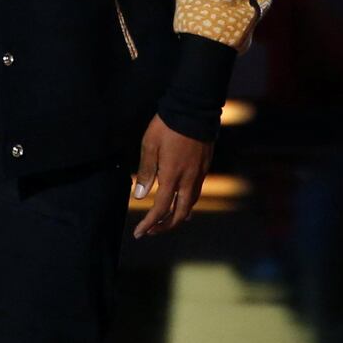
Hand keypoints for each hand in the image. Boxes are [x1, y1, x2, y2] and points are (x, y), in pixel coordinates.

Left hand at [132, 113, 212, 237]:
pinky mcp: (204, 167)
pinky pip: (196, 193)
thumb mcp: (149, 145)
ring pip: (190, 205)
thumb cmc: (167, 126)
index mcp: (172, 176)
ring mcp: (199, 174)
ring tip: (165, 221)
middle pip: (179, 214)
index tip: (138, 233)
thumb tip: (140, 196)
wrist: (194, 110)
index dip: (149, 223)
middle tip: (151, 231)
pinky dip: (187, 204)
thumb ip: (145, 172)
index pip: (160, 208)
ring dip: (177, 217)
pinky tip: (182, 202)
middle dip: (164, 226)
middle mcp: (188, 180)